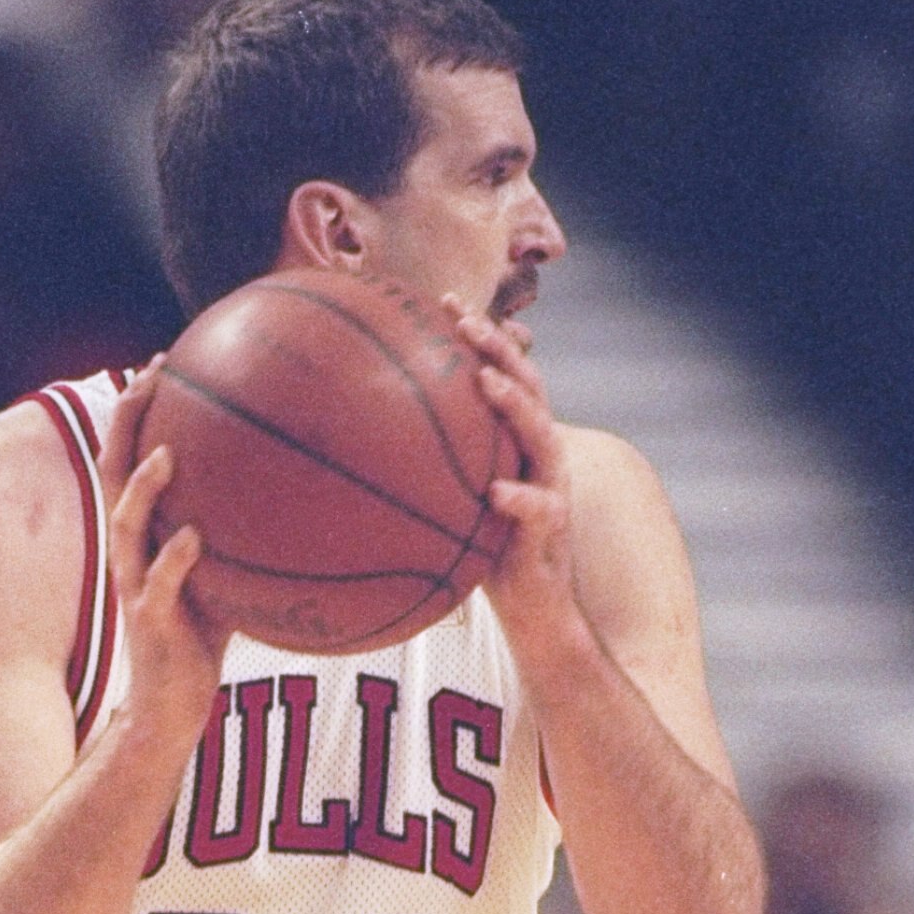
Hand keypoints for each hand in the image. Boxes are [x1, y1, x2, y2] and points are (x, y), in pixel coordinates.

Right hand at [99, 361, 229, 762]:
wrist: (171, 705)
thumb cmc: (202, 639)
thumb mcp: (225, 575)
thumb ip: (243, 534)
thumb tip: (300, 495)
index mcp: (145, 534)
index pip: (130, 457)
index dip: (138, 410)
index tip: (162, 361)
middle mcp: (130, 550)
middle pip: (113, 471)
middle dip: (128, 421)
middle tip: (152, 375)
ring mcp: (134, 584)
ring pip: (125, 525)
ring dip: (143, 488)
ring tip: (165, 454)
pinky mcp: (149, 622)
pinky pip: (157, 587)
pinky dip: (174, 561)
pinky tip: (193, 539)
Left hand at [446, 302, 584, 676]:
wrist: (534, 612)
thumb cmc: (485, 558)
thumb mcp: (453, 507)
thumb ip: (430, 474)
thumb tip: (361, 454)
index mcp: (516, 444)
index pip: (504, 375)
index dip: (482, 336)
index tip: (445, 301)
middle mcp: (540, 456)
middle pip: (529, 386)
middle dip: (499, 349)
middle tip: (465, 322)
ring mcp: (552, 489)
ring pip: (543, 435)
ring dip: (515, 405)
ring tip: (486, 383)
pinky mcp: (553, 531)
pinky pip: (540, 509)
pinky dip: (519, 499)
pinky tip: (496, 493)